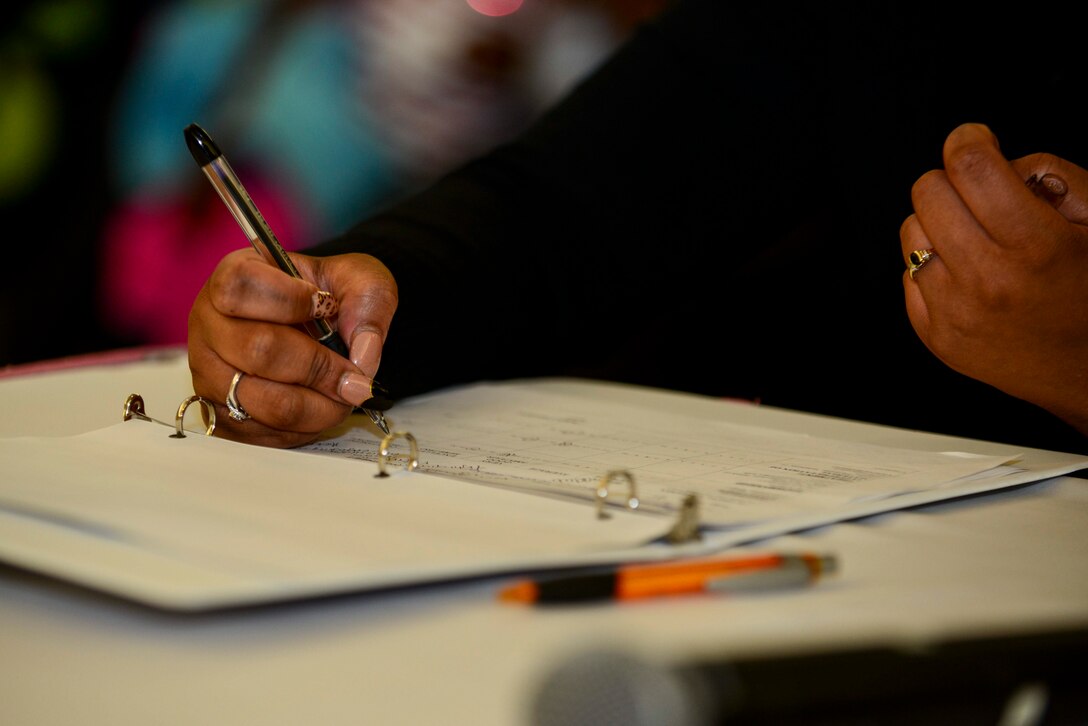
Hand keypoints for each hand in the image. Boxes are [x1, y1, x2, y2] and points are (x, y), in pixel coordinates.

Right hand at [188, 249, 397, 446]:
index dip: (290, 302)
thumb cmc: (328, 298)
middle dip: (319, 368)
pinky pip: (263, 433)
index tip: (326, 308)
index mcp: (233, 275)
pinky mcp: (219, 413)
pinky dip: (304, 427)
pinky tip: (320, 408)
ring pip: (263, 401)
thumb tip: (362, 356)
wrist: (319, 328)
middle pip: (258, 350)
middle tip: (354, 376)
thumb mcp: (357, 279)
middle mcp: (209, 322)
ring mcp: (208, 371)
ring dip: (318, 406)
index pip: (241, 287)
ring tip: (344, 395)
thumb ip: (368, 304)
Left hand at [901, 122, 1087, 435]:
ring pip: (911, 232)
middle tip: (980, 194)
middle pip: (929, 192)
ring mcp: (956, 313)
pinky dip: (932, 266)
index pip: (970, 167)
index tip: (974, 140)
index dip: (970, 140)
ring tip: (978, 240)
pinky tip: (969, 275)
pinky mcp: (936, 336)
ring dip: (939, 225)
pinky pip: (907, 275)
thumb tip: (999, 161)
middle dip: (954, 182)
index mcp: (1035, 248)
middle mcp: (989, 282)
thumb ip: (1053, 175)